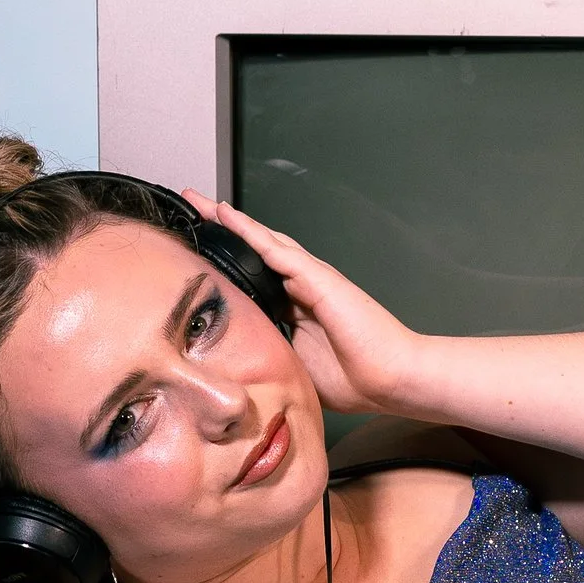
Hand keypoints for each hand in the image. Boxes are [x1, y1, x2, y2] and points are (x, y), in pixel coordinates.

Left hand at [183, 192, 430, 417]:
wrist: (392, 380)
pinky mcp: (319, 278)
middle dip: (223, 229)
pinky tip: (227, 216)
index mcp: (297, 307)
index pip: (255, 275)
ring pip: (263, 241)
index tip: (197, 251)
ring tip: (200, 202)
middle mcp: (302, 286)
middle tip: (192, 207)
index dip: (227, 260)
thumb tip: (238, 364)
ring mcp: (312, 278)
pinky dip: (250, 232)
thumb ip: (271, 356)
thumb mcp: (296, 367)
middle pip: (256, 249)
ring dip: (231, 221)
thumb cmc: (356, 380)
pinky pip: (277, 250)